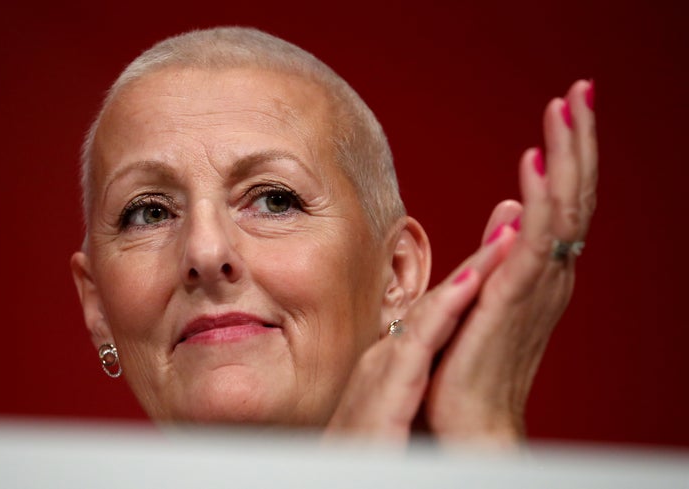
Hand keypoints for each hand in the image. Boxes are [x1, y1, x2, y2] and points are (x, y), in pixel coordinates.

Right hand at [325, 215, 516, 442]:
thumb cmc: (371, 448)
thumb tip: (434, 354)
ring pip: (431, 312)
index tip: (505, 248)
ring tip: (505, 241)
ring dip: (470, 274)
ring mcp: (381, 369)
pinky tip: (471, 286)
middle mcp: (386, 356)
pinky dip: (446, 312)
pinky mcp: (385, 392)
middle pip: (436, 302)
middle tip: (515, 224)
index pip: (437, 312)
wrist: (344, 481)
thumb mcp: (397, 404)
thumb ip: (413, 375)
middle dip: (478, 263)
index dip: (471, 278)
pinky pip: (419, 345)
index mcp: (391, 359)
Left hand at [424, 79, 597, 443]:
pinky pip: (534, 245)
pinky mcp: (513, 301)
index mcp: (540, 270)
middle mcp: (549, 274)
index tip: (566, 109)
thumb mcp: (486, 290)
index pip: (563, 200)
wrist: (470, 422)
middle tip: (581, 91)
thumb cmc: (473, 360)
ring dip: (567, 156)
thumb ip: (503, 249)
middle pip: (573, 195)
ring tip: (567, 107)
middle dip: (579, 141)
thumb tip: (513, 206)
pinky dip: (540, 202)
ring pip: (563, 209)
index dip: (569, 154)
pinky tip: (535, 165)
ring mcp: (536, 286)